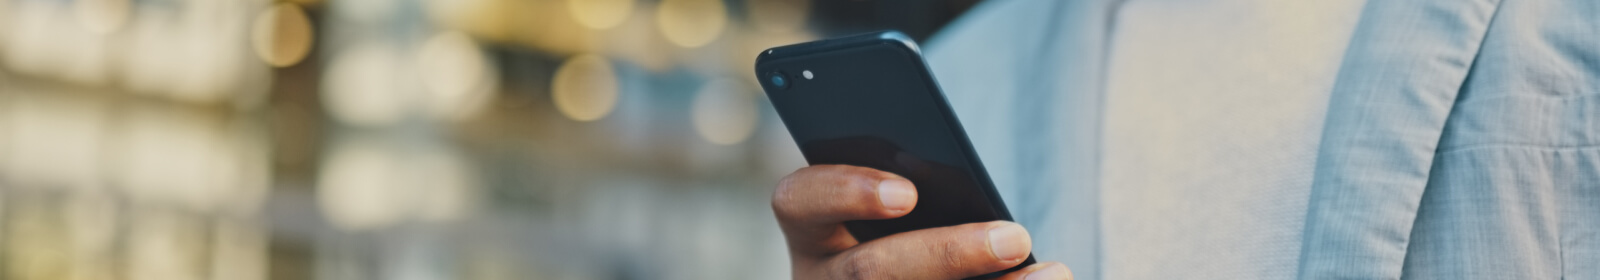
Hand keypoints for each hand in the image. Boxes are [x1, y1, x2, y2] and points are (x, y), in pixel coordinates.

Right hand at [772, 164, 1072, 278]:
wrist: (913, 271)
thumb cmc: (913, 233)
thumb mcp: (903, 211)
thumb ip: (921, 192)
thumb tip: (977, 206)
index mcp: (811, 233)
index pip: (798, 200)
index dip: (846, 192)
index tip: (909, 194)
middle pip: (867, 273)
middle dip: (946, 255)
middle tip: (1016, 236)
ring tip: (1054, 273)